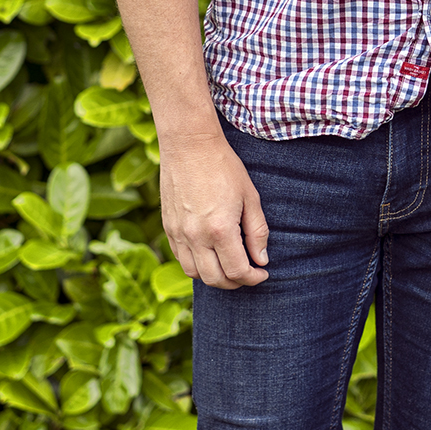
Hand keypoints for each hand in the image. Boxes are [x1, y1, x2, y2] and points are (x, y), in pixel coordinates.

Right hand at [158, 129, 269, 287]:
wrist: (190, 146)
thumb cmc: (224, 167)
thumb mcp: (250, 197)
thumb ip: (257, 232)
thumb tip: (261, 259)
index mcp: (220, 229)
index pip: (237, 271)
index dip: (253, 278)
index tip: (262, 273)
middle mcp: (196, 236)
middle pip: (215, 279)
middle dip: (235, 283)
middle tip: (248, 274)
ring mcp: (178, 233)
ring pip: (194, 273)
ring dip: (214, 277)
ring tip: (229, 267)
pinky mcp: (168, 227)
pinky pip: (181, 258)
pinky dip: (196, 264)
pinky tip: (210, 254)